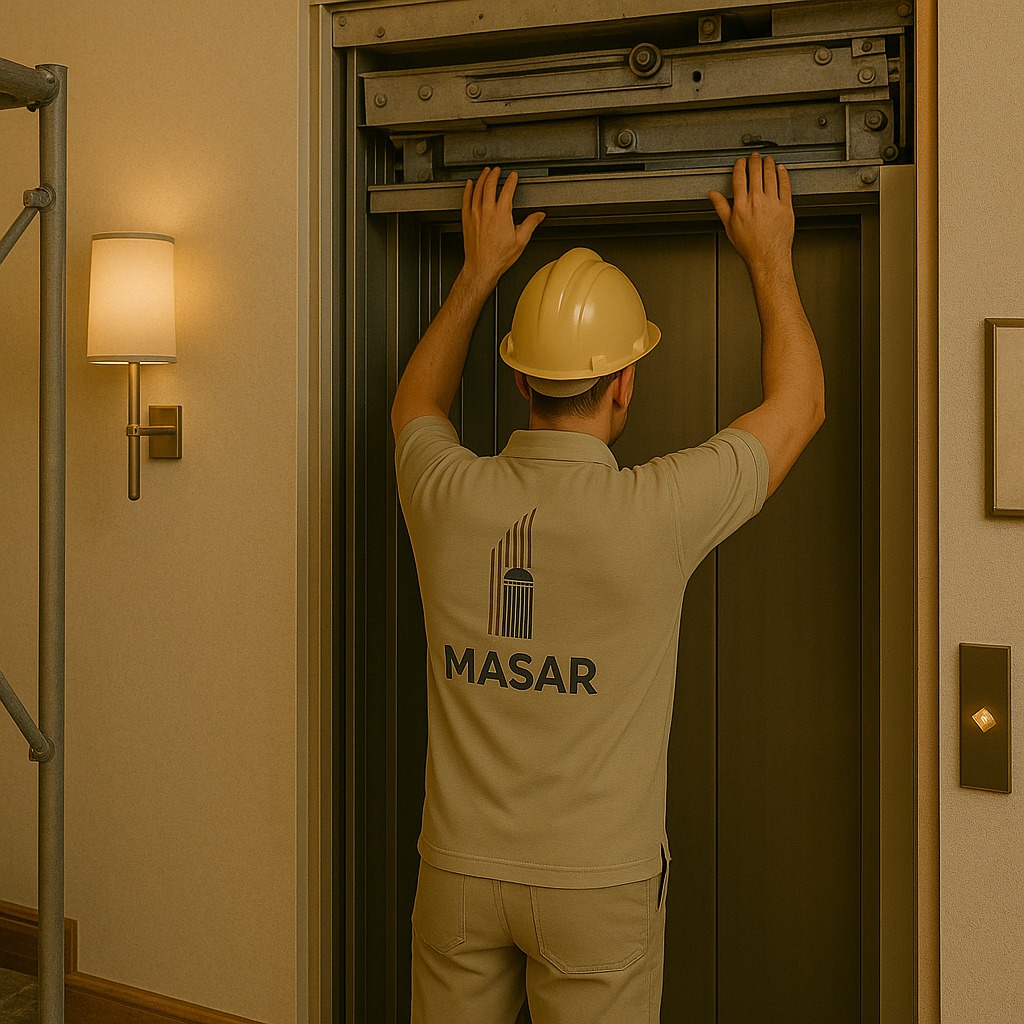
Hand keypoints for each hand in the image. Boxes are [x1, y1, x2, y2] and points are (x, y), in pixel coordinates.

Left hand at [461, 166, 545, 288]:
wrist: (482, 267)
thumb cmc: (498, 257)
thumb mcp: (520, 241)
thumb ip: (530, 224)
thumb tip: (539, 216)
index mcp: (501, 215)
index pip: (507, 190)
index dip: (511, 180)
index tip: (513, 176)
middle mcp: (487, 211)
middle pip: (490, 185)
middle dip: (494, 175)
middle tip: (497, 170)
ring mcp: (475, 214)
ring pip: (477, 189)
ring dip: (482, 178)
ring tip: (485, 172)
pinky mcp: (466, 220)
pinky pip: (466, 199)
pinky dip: (468, 189)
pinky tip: (470, 184)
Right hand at [707, 153, 794, 275]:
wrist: (768, 257)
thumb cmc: (750, 246)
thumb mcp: (729, 227)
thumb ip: (721, 207)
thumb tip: (713, 195)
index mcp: (741, 205)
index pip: (739, 177)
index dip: (740, 165)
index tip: (741, 161)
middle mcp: (757, 201)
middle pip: (756, 172)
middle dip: (755, 160)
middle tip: (755, 156)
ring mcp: (773, 202)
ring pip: (771, 175)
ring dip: (769, 164)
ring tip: (768, 159)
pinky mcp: (786, 206)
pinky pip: (785, 185)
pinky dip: (783, 174)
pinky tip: (782, 170)